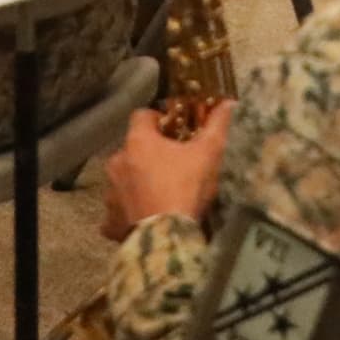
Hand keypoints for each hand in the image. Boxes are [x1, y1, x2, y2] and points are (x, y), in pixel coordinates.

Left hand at [101, 103, 234, 238]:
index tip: (174, 131)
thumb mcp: (208, 154)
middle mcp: (117, 162)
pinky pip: (117, 212)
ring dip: (136, 184)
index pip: (141, 116)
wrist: (166, 237)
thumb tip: (228, 102)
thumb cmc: (186, 188)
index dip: (158, 120)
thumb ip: (216, 126)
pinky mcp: (110, 220)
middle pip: (132, 149)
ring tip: (159, 196)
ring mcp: (111, 192)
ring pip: (123, 180)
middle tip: (172, 167)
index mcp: (138, 141)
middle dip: (148, 155)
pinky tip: (145, 219)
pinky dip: (128, 213)